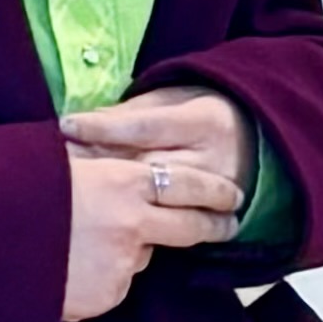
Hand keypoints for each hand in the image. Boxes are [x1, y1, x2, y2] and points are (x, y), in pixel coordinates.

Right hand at [61, 125, 245, 321]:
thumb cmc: (12, 192)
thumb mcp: (59, 162)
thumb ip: (97, 161)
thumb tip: (110, 147)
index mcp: (122, 181)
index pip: (189, 185)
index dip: (216, 191)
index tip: (234, 196)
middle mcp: (131, 224)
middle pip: (190, 227)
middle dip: (215, 226)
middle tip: (230, 224)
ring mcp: (121, 264)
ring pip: (143, 256)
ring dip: (130, 249)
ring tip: (85, 241)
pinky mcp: (105, 296)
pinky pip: (115, 283)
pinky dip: (103, 276)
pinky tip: (70, 266)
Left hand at [64, 81, 252, 204]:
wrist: (265, 147)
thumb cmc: (207, 115)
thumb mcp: (179, 98)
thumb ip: (137, 110)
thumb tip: (87, 120)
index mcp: (204, 121)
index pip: (147, 125)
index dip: (106, 127)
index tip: (67, 126)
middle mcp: (211, 160)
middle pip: (147, 166)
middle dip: (100, 166)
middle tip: (57, 165)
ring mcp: (213, 194)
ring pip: (155, 199)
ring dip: (112, 196)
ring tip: (71, 194)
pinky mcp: (210, 218)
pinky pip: (166, 223)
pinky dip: (132, 219)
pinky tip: (102, 217)